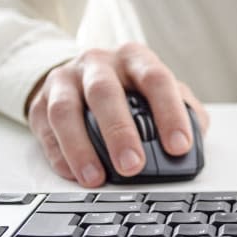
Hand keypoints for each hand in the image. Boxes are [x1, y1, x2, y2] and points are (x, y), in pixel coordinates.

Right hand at [27, 43, 208, 186]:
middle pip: (106, 93)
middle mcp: (99, 64)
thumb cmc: (130, 89)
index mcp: (135, 58)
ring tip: (97, 177)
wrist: (81, 75)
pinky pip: (46, 128)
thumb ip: (183, 112)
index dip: (170, 113)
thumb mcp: (160, 91)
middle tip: (133, 165)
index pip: (156, 80)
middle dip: (120, 132)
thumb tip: (195, 144)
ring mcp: (66, 80)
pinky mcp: (40, 101)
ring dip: (81, 147)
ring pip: (67, 110)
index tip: (180, 146)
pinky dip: (59, 155)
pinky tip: (75, 174)